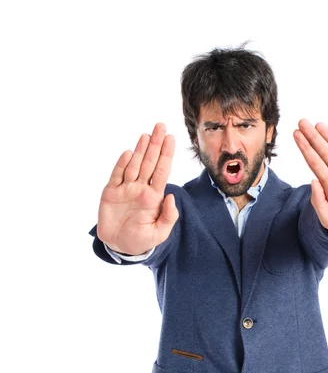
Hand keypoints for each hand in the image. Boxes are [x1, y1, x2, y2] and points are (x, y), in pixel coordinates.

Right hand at [97, 122, 178, 254]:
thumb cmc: (141, 240)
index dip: (166, 155)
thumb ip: (168, 217)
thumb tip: (171, 197)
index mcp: (153, 197)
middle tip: (161, 126)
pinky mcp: (111, 193)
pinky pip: (117, 175)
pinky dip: (122, 164)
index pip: (161, 171)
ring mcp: (125, 189)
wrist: (120, 246)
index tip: (171, 139)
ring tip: (147, 135)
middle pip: (149, 163)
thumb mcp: (159, 233)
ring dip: (140, 150)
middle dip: (155, 145)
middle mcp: (140, 189)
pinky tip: (128, 153)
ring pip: (134, 165)